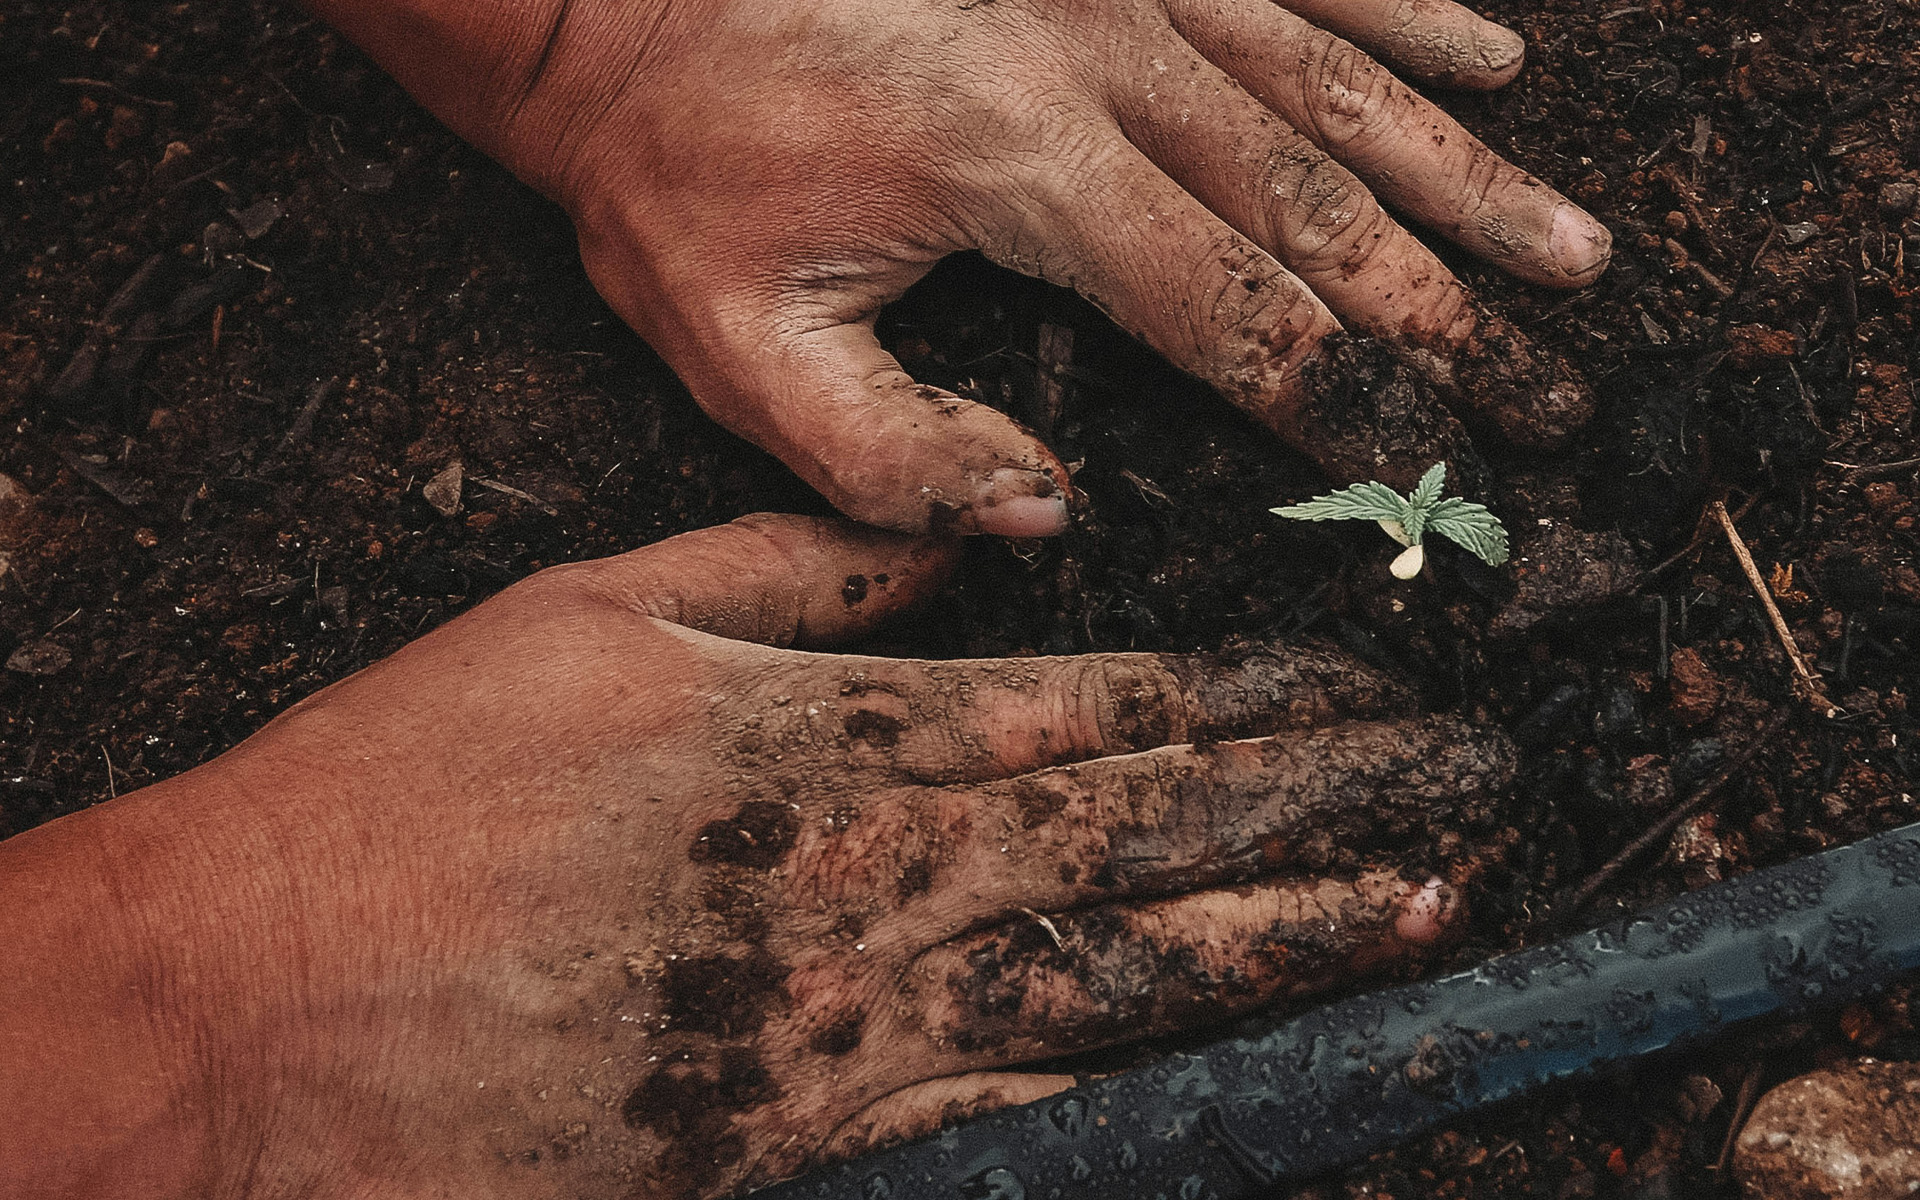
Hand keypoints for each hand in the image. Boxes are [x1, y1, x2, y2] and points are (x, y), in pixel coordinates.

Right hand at [0, 515, 1514, 1199]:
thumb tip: (957, 544)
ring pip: (1118, 978)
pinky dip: (1140, 1090)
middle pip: (1146, 838)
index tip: (1366, 687)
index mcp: (829, 741)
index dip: (1251, 698)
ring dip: (1282, 943)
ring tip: (1421, 917)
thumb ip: (797, 570)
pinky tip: (1243, 1075)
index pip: (1096, 709)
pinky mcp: (802, 1140)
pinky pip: (1011, 1116)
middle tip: (1469, 791)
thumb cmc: (411, 786)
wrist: (258, 1002)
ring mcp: (848, 1025)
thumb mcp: (596, 612)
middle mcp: (870, 882)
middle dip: (1326, 809)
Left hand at [309, 0, 1609, 533]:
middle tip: (1563, 392)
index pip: (1229, 310)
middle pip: (1323, 204)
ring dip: (1464, 177)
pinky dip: (1401, 7)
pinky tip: (1492, 51)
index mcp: (1024, 171)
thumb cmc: (667, 161)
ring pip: (1338, 85)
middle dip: (1451, 314)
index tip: (1437, 470)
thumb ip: (886, 456)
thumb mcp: (730, 342)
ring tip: (1573, 252)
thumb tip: (1045, 512)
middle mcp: (1106, 59)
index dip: (1344, 399)